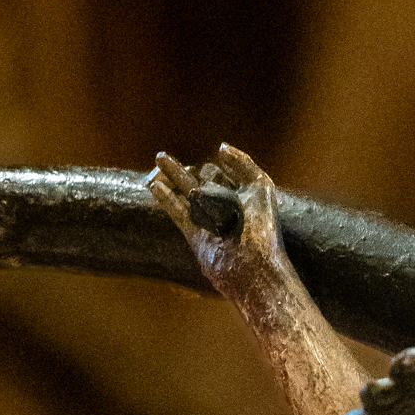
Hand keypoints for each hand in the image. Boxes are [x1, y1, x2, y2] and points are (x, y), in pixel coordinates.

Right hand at [147, 143, 293, 307]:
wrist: (250, 266)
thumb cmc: (260, 228)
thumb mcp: (261, 187)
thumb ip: (244, 164)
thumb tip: (220, 148)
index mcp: (242, 197)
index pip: (220, 175)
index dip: (212, 169)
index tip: (211, 169)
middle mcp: (224, 208)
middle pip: (200, 182)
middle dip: (183, 170)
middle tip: (161, 158)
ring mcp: (208, 220)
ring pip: (187, 192)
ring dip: (172, 175)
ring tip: (159, 159)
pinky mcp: (195, 235)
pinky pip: (177, 211)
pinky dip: (166, 197)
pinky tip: (154, 185)